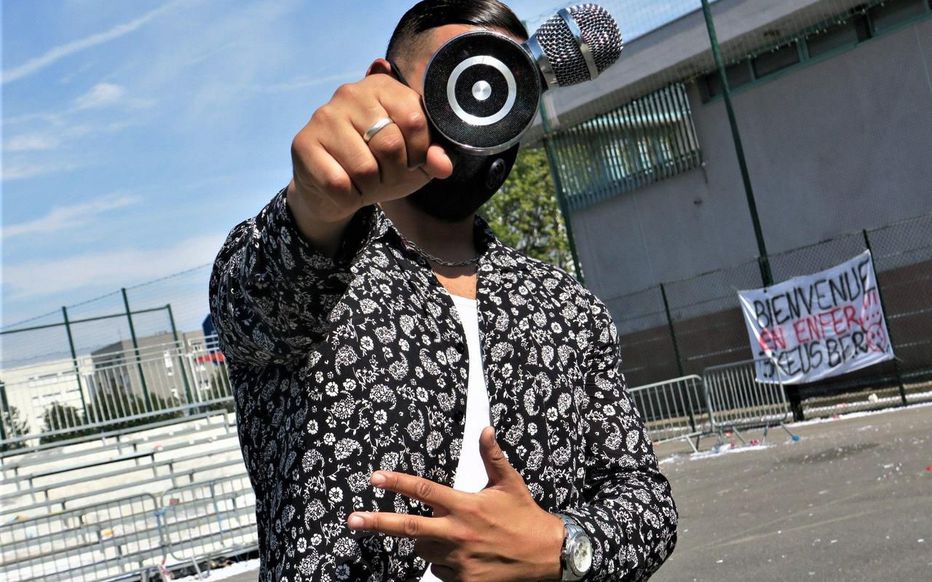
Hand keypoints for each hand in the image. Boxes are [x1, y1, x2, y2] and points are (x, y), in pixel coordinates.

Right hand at [289, 71, 453, 227]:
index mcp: (382, 87)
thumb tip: (443, 165)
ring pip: (364, 168)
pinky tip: (346, 189)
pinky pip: (339, 184)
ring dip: (371, 188)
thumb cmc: (379, 166)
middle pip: (390, 144)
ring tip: (365, 183)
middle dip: (395, 174)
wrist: (332, 188)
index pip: (415, 119)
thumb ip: (433, 157)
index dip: (421, 152)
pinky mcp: (303, 143)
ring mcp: (323, 116)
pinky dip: (349, 197)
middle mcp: (350, 93)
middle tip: (386, 177)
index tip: (413, 162)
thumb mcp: (413, 161)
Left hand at [347, 426, 565, 581]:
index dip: (397, 482)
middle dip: (377, 522)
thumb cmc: (526, 518)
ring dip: (426, 542)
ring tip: (452, 536)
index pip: (423, 490)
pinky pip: (439, 571)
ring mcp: (459, 560)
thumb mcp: (510, 484)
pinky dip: (443, 563)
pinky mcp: (464, 581)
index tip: (375, 478)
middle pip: (408, 527)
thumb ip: (492, 457)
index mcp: (465, 505)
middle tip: (353, 520)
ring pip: (424, 550)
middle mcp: (458, 532)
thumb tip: (486, 429)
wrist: (549, 556)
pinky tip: (463, 556)